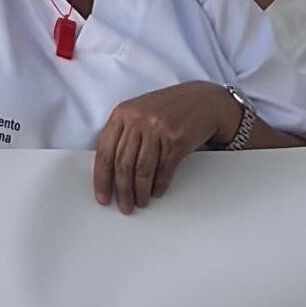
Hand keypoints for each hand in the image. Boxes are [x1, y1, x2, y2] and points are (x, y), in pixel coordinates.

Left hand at [91, 83, 238, 211]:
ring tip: (141, 201)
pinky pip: (164, 169)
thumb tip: (111, 172)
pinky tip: (157, 191)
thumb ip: (123, 134)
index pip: (105, 152)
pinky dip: (159, 184)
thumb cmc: (169, 108)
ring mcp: (157, 129)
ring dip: (140, 191)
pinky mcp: (176, 139)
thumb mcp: (139, 113)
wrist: (203, 100)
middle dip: (122, 190)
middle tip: (125, 206)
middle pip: (123, 164)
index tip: (103, 196)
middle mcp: (138, 120)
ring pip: (142, 170)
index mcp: (122, 113)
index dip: (102, 179)